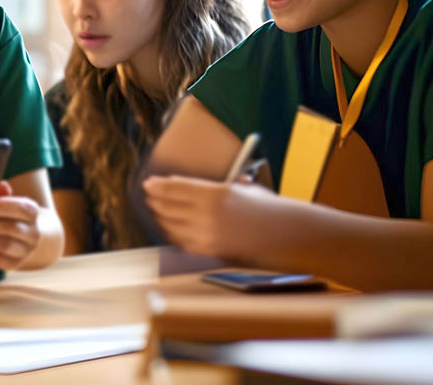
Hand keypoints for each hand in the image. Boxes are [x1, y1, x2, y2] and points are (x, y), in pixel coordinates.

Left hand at [0, 182, 43, 269]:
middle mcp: (34, 233)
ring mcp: (26, 250)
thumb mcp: (8, 202)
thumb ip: (2, 194)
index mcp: (32, 213)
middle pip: (12, 228)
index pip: (22, 208)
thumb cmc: (8, 215)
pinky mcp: (14, 264)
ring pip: (5, 245)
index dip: (4, 206)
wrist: (23, 238)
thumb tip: (0, 185)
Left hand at [142, 174, 289, 256]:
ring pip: (171, 224)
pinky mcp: (209, 249)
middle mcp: (207, 214)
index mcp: (215, 193)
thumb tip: (186, 185)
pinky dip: (172, 233)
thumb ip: (215, 186)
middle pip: (168, 205)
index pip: (175, 188)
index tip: (149, 183)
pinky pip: (181, 241)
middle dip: (155, 199)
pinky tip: (169, 227)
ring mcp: (207, 233)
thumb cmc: (264, 207)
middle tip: (149, 194)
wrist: (283, 233)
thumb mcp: (241, 187)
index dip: (158, 185)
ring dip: (160, 216)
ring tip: (156, 209)